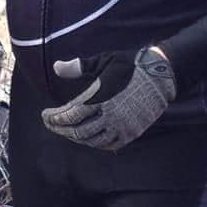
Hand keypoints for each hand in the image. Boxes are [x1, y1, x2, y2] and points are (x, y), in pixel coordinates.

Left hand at [41, 46, 175, 152]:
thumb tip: (57, 68)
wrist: (161, 74)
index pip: (70, 115)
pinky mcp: (132, 132)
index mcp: (100, 98)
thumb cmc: (130, 64)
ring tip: (68, 131)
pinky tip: (90, 138)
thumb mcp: (104, 61)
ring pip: (92, 140)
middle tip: (51, 124)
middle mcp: (109, 115)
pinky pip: (110, 145)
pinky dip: (97, 144)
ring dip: (77, 137)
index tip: (45, 115)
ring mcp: (122, 126)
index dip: (54, 118)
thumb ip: (79, 67)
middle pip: (78, 131)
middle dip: (61, 129)